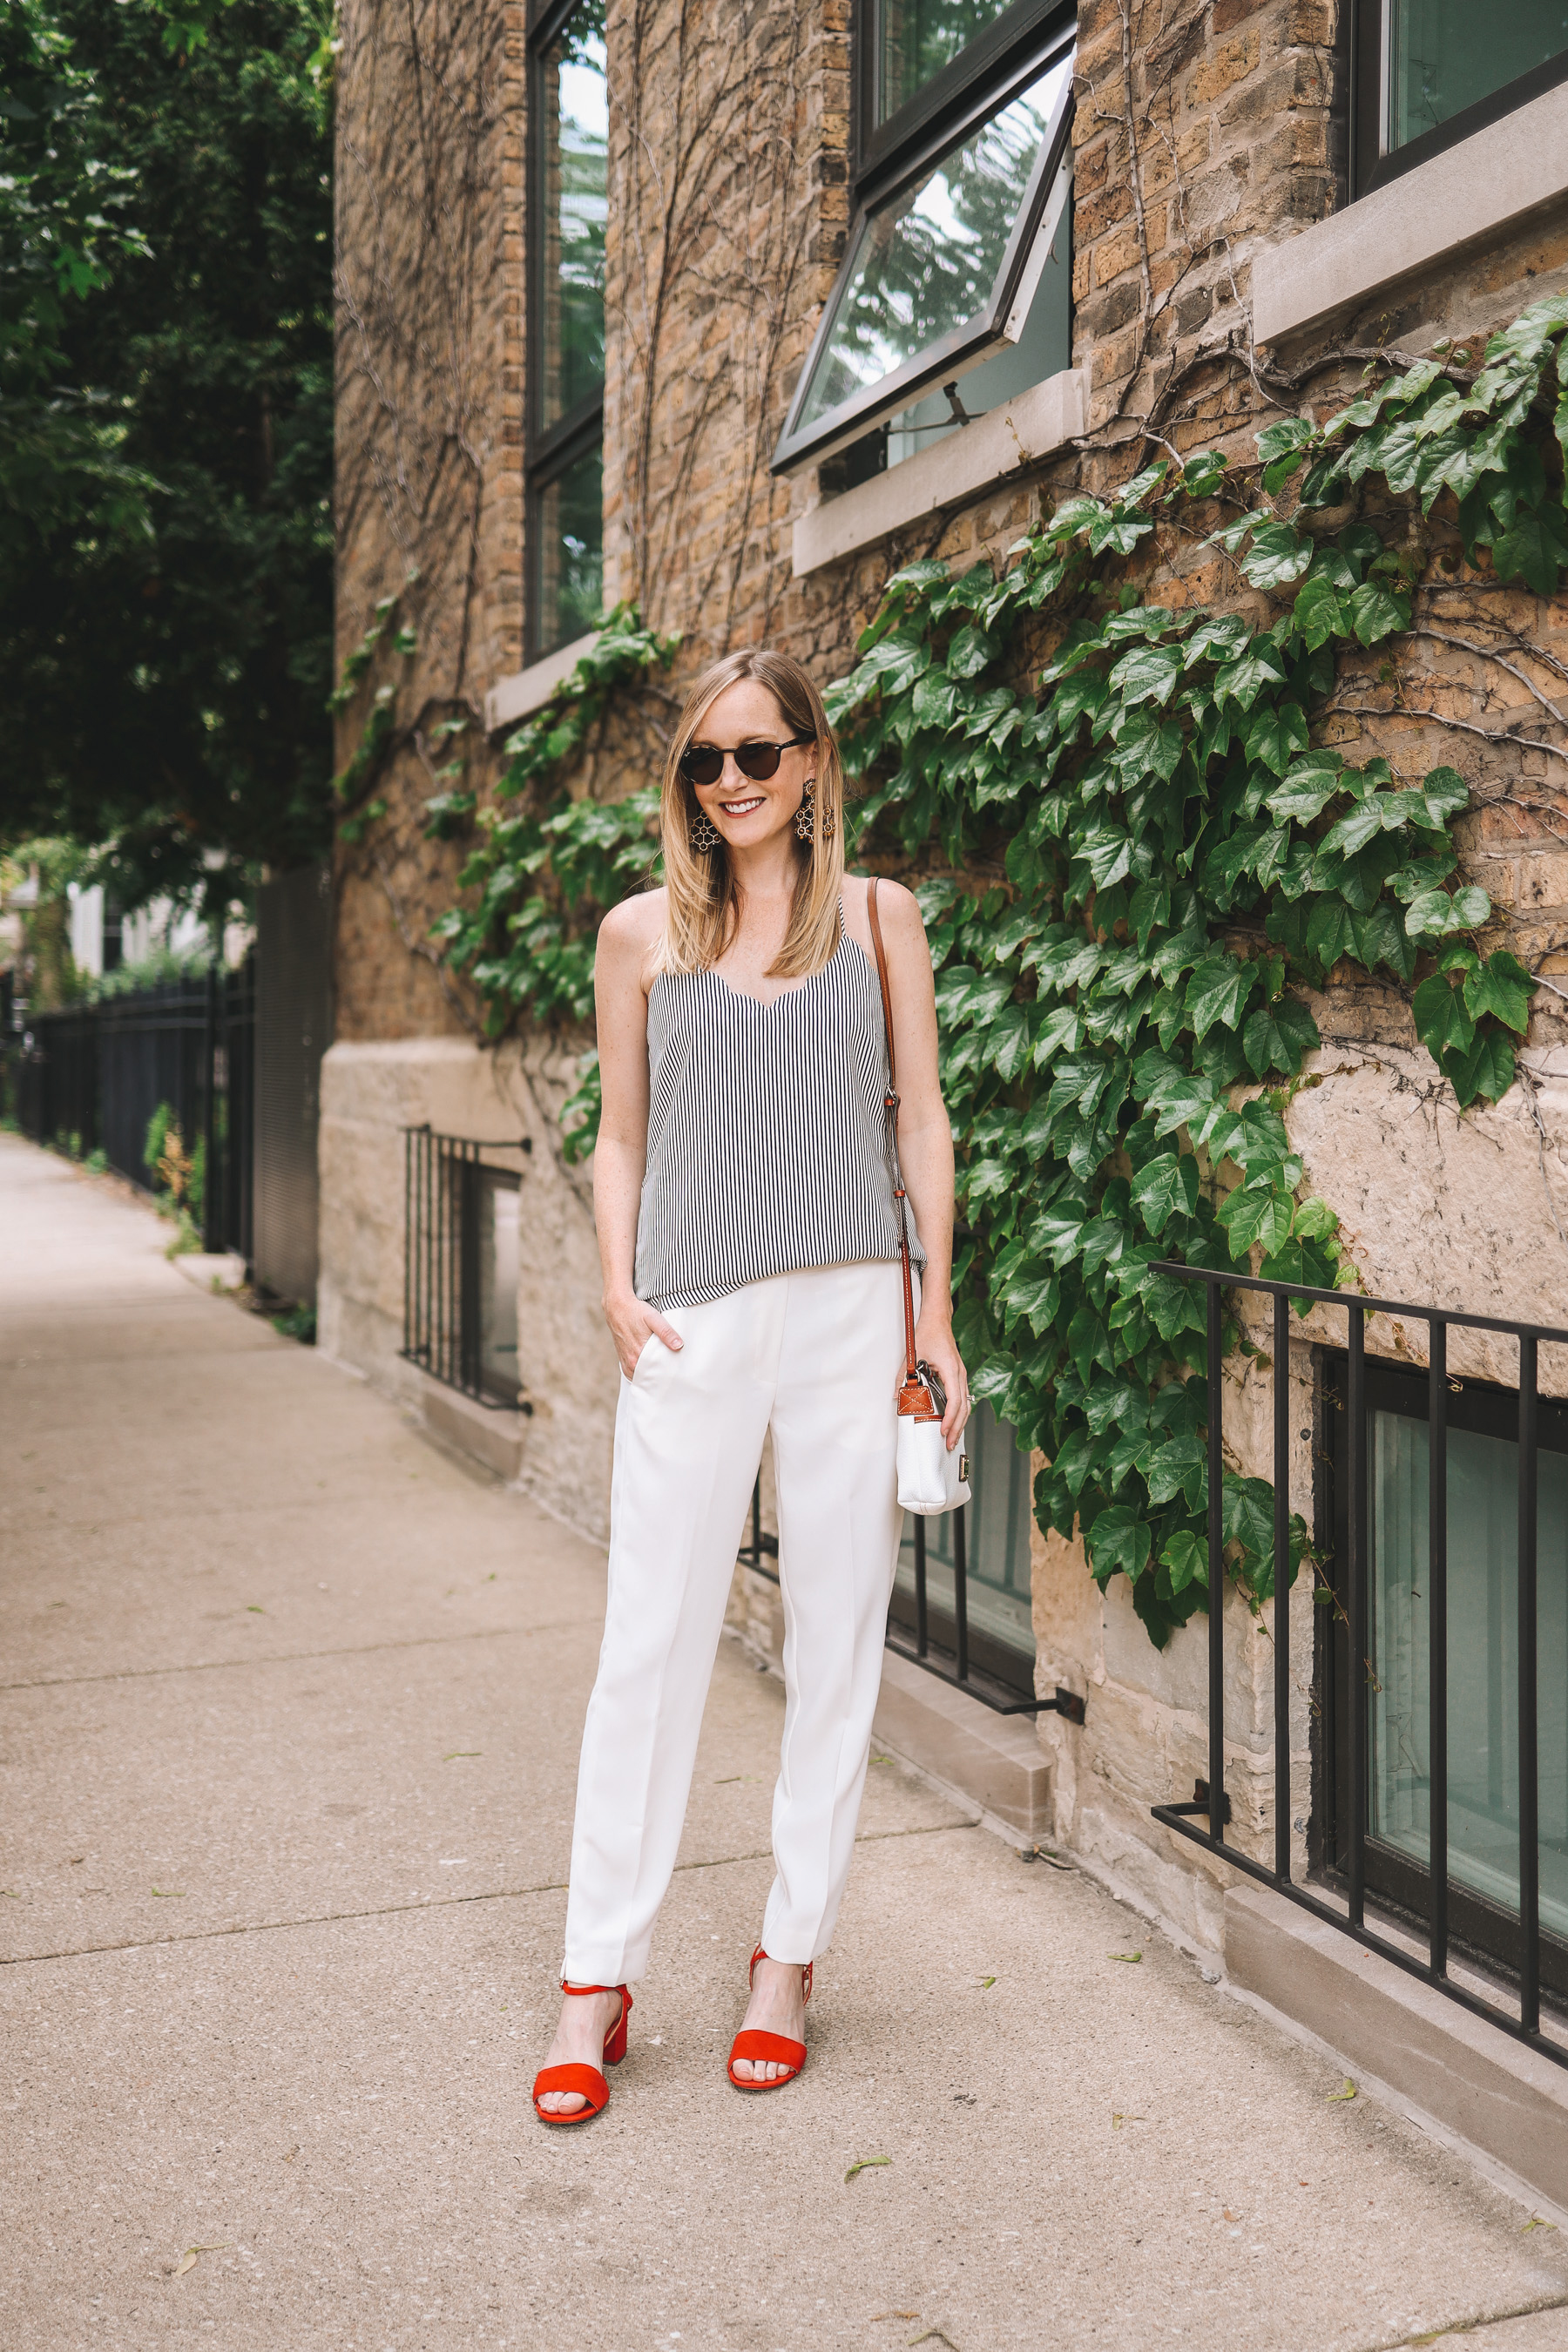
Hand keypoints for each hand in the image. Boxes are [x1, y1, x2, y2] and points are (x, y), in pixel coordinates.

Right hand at [603, 1289, 682, 1380]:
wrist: (617, 1307)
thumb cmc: (635, 1311)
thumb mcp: (653, 1318)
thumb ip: (666, 1332)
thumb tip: (679, 1345)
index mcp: (638, 1355)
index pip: (658, 1373)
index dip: (668, 1373)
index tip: (678, 1372)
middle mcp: (631, 1362)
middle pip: (650, 1376)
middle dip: (662, 1375)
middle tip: (674, 1372)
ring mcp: (626, 1362)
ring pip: (642, 1375)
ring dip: (652, 1374)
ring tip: (665, 1370)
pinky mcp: (624, 1360)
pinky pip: (635, 1372)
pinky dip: (643, 1372)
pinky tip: (652, 1367)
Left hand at [915, 1313, 968, 1449]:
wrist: (937, 1320)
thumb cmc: (927, 1334)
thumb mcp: (911, 1356)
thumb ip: (903, 1377)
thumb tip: (896, 1396)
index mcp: (951, 1369)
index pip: (955, 1401)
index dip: (950, 1419)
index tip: (943, 1431)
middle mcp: (960, 1373)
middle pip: (965, 1407)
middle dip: (957, 1427)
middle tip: (948, 1444)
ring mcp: (961, 1375)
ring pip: (966, 1404)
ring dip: (960, 1422)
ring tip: (952, 1438)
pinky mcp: (958, 1375)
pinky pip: (963, 1398)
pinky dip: (959, 1412)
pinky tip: (953, 1422)